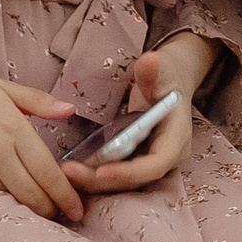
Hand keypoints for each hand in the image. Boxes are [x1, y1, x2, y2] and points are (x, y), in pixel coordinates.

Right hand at [0, 60, 84, 222]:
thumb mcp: (2, 87)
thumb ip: (38, 101)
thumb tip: (69, 110)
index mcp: (11, 127)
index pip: (46, 170)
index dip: (65, 194)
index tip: (78, 208)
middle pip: (31, 193)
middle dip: (51, 209)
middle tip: (66, 216)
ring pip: (10, 197)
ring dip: (29, 207)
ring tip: (45, 210)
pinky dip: (5, 200)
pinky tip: (15, 200)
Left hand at [61, 36, 215, 197]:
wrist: (172, 83)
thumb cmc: (168, 75)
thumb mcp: (163, 69)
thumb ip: (152, 70)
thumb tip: (150, 60)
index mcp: (177, 138)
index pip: (155, 165)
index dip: (129, 173)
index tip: (101, 171)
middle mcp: (167, 157)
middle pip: (135, 180)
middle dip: (102, 181)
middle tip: (68, 174)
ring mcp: (152, 161)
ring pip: (124, 182)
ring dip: (94, 182)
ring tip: (64, 174)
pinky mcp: (139, 162)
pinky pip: (118, 175)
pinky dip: (96, 175)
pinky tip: (73, 171)